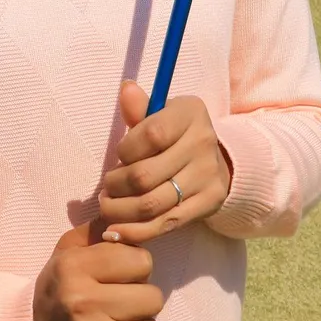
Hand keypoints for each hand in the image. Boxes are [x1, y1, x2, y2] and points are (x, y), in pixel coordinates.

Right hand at [32, 218, 163, 320]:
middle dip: (141, 297)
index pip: (142, 261)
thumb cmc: (56, 287)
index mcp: (77, 268)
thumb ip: (98, 231)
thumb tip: (130, 218)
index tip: (121, 273)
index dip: (135, 266)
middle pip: (153, 298)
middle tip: (122, 299)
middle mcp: (84, 302)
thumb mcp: (67, 251)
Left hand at [99, 81, 231, 245]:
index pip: (152, 134)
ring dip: (121, 211)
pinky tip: (116, 231)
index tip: (119, 156)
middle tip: (105, 189)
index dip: (126, 149)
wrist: (215, 160)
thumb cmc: (176, 133)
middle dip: (116, 186)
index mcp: (191, 112)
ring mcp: (208, 176)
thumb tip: (126, 89)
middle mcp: (204, 143)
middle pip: (146, 175)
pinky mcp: (208, 204)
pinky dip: (136, 231)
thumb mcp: (161, 114)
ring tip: (108, 207)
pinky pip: (166, 224)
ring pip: (152, 204)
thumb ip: (140, 109)